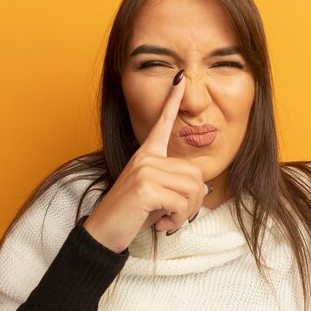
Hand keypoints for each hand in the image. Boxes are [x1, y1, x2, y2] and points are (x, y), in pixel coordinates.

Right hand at [83, 70, 210, 252]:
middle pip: (195, 174)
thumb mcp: (156, 194)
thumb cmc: (131, 214)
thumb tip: (206, 187)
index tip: (179, 78)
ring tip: (167, 219)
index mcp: (146, 155)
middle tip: (176, 215)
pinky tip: (162, 224)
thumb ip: (175, 183)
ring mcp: (145, 171)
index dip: (172, 101)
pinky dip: (177, 219)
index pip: (161, 123)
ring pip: (192, 190)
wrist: (104, 232)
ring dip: (185, 213)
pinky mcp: (145, 187)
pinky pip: (181, 203)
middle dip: (193, 202)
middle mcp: (145, 158)